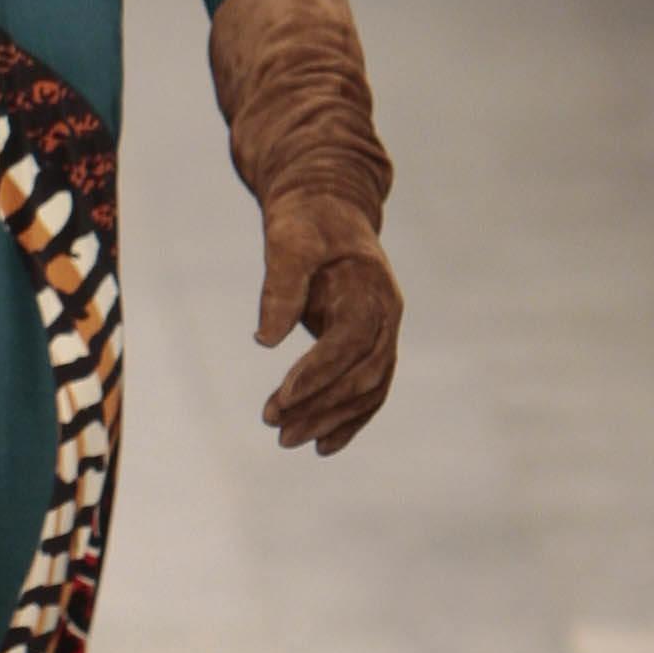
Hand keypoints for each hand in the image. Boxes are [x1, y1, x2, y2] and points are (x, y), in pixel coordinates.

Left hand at [254, 191, 401, 455]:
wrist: (328, 206)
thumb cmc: (306, 221)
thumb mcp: (288, 241)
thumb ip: (280, 287)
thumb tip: (265, 340)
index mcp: (372, 289)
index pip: (350, 342)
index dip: (318, 373)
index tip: (282, 399)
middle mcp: (387, 315)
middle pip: (364, 374)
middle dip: (321, 406)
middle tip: (276, 429)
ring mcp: (384, 332)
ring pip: (368, 389)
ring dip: (331, 419)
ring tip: (287, 440)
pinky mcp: (372, 344)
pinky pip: (368, 391)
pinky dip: (348, 420)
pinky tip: (322, 445)